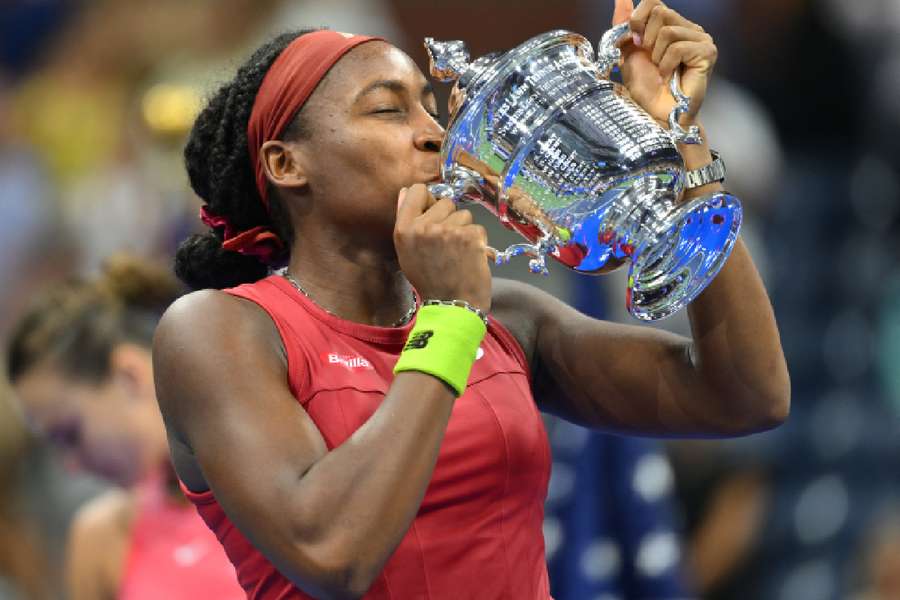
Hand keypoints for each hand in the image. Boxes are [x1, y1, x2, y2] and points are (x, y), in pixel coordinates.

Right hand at [394, 184, 491, 311]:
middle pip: (445, 202)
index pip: (417, 190)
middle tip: (447, 243)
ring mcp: (447, 230)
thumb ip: (407, 222)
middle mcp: (424, 227)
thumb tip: (406, 191)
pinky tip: (470, 257)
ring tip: (458, 252)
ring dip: (464, 230)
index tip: (433, 214)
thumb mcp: (407, 253)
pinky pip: (477, 227)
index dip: (428, 200)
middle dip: (449, 218)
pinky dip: (477, 241)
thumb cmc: (430, 281)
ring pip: (464, 214)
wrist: (452, 305)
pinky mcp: (469, 236)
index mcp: (404, 229)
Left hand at [612, 0, 716, 125]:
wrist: (656, 114)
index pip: (654, 2)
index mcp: (672, 25)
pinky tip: (669, 77)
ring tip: (661, 71)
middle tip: (650, 60)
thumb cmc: (645, 88)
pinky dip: (666, 65)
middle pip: (660, 11)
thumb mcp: (628, 51)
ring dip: (656, 55)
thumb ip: (625, 24)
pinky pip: (678, 47)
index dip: (638, 19)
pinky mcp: (707, 52)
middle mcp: (689, 28)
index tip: (634, 42)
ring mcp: (701, 39)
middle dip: (646, 39)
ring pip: (668, 30)